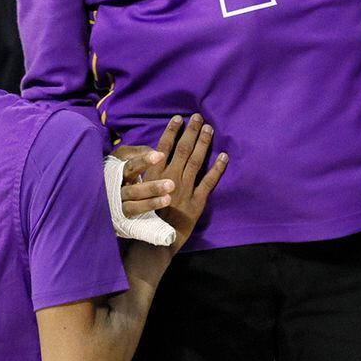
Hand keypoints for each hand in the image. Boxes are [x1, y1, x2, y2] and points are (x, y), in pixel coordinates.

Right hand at [111, 144, 173, 217]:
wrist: (105, 189)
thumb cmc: (120, 168)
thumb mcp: (125, 156)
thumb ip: (140, 152)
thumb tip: (156, 152)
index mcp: (116, 171)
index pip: (130, 166)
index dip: (144, 161)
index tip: (160, 156)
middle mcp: (115, 189)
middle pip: (132, 190)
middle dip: (152, 188)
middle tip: (171, 184)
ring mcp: (117, 203)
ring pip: (133, 205)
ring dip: (151, 203)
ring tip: (168, 199)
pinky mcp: (120, 215)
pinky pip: (134, 214)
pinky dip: (147, 210)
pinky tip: (161, 205)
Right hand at [147, 114, 227, 252]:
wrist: (152, 242)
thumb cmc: (142, 217)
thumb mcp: (136, 191)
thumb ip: (143, 174)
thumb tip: (148, 155)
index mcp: (154, 175)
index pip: (164, 147)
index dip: (172, 131)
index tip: (178, 118)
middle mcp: (170, 178)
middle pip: (183, 149)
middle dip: (191, 132)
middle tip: (198, 117)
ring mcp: (185, 189)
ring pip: (196, 161)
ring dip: (204, 143)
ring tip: (209, 129)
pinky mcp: (197, 202)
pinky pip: (209, 182)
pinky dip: (217, 169)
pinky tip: (224, 156)